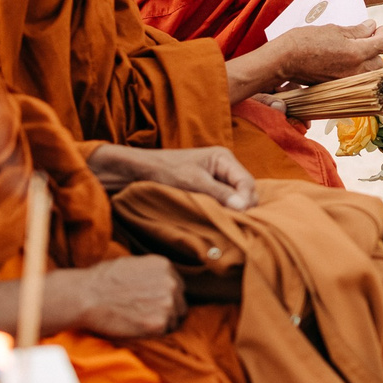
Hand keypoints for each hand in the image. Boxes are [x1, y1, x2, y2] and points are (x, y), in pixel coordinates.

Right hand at [36, 257, 185, 339]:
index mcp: (165, 265)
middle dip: (167, 310)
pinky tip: (137, 328)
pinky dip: (153, 333)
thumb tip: (158, 280)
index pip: (177, 286)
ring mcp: (168, 303)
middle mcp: (171, 283)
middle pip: (180, 303)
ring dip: (161, 323)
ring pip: (174, 319)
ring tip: (139, 321)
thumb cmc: (100, 280)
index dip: (166, 296)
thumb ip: (151, 272)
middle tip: (147, 315)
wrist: (86, 297)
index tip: (154, 303)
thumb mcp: (131, 263)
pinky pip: (165, 332)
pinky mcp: (160, 323)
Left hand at [87, 142, 257, 209]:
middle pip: (244, 192)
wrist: (135, 171)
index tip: (239, 217)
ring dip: (229, 211)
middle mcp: (223, 167)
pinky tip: (214, 220)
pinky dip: (220, 212)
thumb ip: (219, 193)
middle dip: (240, 207)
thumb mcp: (192, 181)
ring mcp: (216, 179)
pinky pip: (221, 203)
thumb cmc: (162, 170)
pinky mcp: (207, 190)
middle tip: (230, 224)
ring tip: (221, 223)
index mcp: (224, 158)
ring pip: (234, 199)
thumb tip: (244, 207)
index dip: (246, 201)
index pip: (247, 182)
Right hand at [263, 21, 382, 87]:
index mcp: (355, 53)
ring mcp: (347, 81)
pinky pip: (357, 81)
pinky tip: (350, 62)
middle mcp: (355, 71)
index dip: (382, 34)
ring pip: (370, 74)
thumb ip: (356, 31)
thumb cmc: (305, 42)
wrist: (285, 60)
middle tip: (369, 38)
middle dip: (376, 50)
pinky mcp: (338, 87)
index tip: (380, 28)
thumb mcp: (333, 30)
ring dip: (369, 63)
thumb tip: (371, 27)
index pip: (380, 44)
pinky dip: (358, 72)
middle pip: (379, 63)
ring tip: (360, 51)